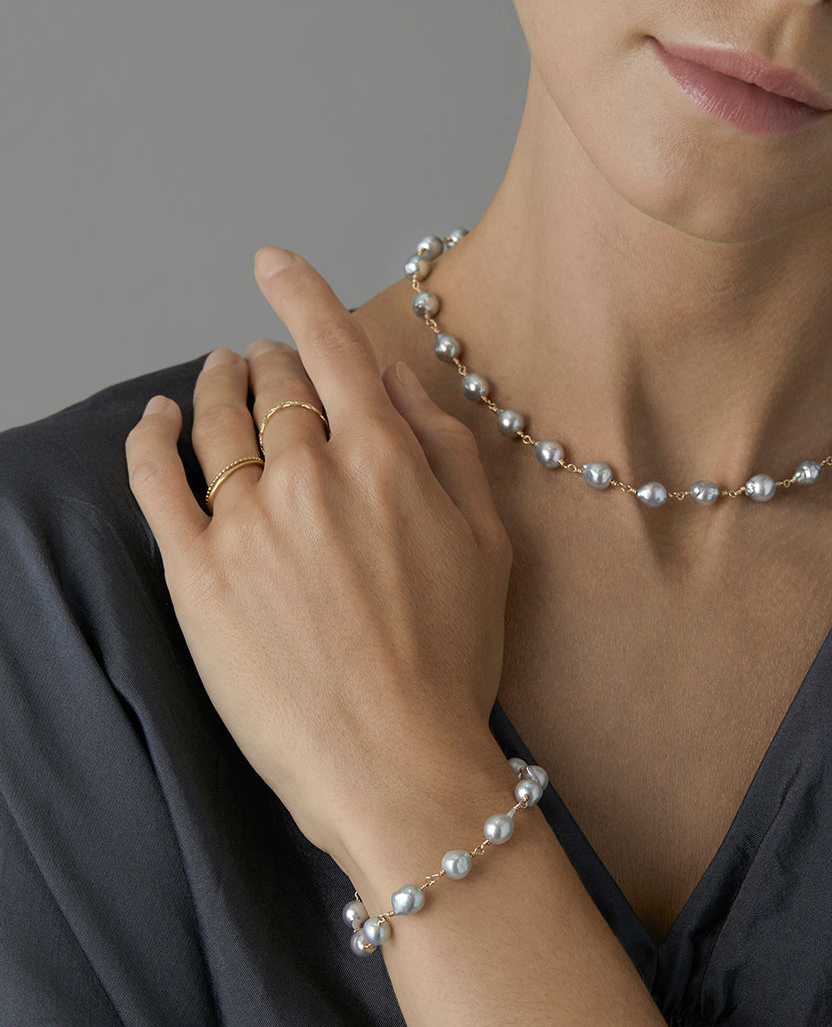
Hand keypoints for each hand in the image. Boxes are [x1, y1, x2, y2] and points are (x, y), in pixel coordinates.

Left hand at [125, 247, 512, 868]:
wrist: (396, 762)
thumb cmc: (453, 661)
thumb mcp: (488, 547)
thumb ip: (449, 451)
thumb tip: (402, 383)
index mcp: (385, 464)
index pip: (333, 350)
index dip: (301, 294)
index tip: (273, 263)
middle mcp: (309, 477)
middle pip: (273, 385)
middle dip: (268, 359)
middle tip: (264, 359)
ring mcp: (246, 525)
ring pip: (214, 426)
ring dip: (213, 388)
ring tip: (217, 377)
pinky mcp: (198, 576)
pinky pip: (157, 484)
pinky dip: (148, 440)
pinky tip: (151, 421)